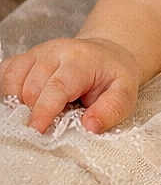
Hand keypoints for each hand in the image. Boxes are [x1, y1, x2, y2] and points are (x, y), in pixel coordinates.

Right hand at [0, 37, 140, 134]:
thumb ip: (111, 110)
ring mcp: (36, 53)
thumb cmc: (113, 77)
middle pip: (31, 87)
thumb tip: (90, 127)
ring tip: (38, 116)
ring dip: (20, 103)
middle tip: (47, 128)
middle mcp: (54, 52)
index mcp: (80, 61)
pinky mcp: (25, 58)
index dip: (44, 111)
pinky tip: (23, 104)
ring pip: (13, 81)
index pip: (56, 87)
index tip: (36, 132)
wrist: (106, 54)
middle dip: (34, 112)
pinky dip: (8, 92)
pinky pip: (5, 74)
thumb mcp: (125, 94)